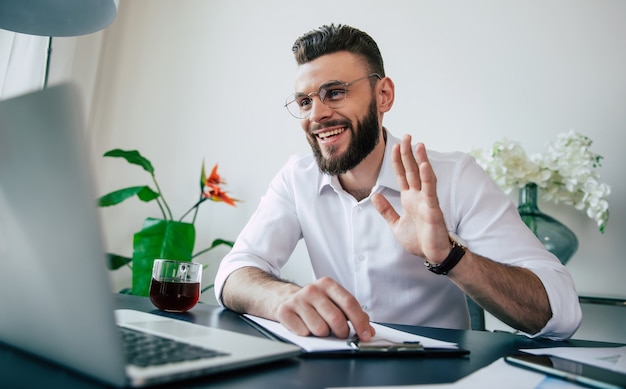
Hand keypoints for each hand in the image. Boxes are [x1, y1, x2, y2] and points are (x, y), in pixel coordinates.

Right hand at [275, 277, 374, 340]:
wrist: (281, 297)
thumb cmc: (313, 302)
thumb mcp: (333, 301)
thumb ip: (353, 314)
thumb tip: (368, 331)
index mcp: (327, 284)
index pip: (349, 303)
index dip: (360, 322)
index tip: (365, 335)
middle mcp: (312, 289)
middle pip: (336, 319)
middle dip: (342, 332)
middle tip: (340, 333)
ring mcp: (297, 300)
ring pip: (320, 329)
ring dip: (322, 334)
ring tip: (318, 327)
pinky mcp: (284, 311)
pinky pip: (303, 332)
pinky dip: (306, 334)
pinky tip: (304, 325)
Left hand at [372, 135, 450, 263]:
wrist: (433, 255)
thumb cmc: (419, 240)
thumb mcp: (396, 224)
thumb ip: (386, 210)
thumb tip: (374, 195)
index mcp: (409, 199)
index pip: (402, 175)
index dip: (398, 161)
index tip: (394, 145)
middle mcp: (419, 196)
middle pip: (412, 171)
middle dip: (408, 154)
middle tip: (407, 136)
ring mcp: (427, 201)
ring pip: (423, 177)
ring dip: (421, 161)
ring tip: (419, 145)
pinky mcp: (433, 209)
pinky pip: (430, 191)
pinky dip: (427, 178)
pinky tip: (425, 166)